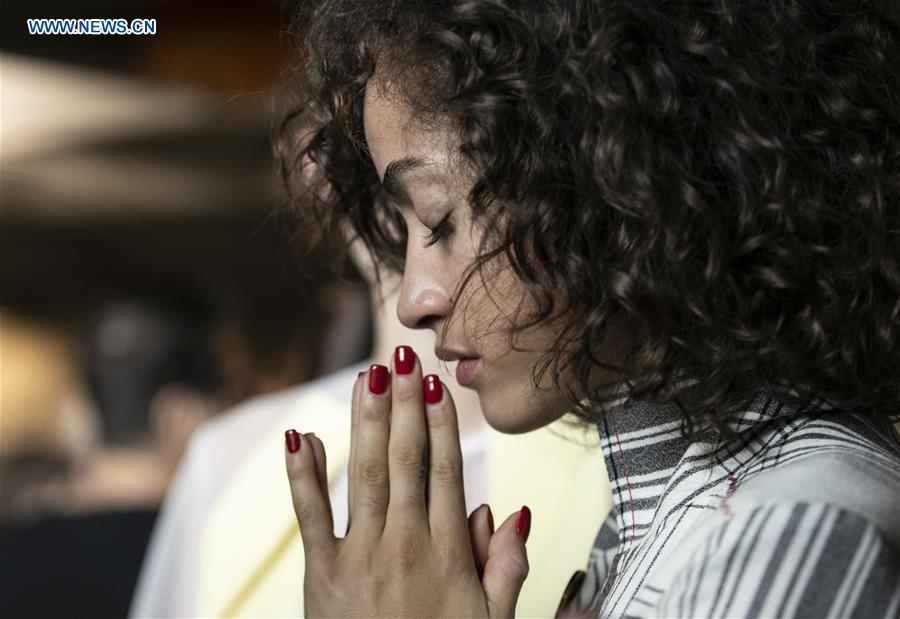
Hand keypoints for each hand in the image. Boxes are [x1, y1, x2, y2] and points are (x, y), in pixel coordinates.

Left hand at [285, 346, 530, 617]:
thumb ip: (506, 567)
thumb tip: (509, 509)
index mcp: (449, 554)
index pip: (448, 472)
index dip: (442, 424)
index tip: (438, 384)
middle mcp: (406, 545)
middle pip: (407, 460)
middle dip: (404, 404)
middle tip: (403, 357)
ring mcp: (361, 557)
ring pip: (366, 475)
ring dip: (366, 421)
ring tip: (368, 376)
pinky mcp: (322, 575)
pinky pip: (311, 516)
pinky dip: (303, 474)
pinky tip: (302, 436)